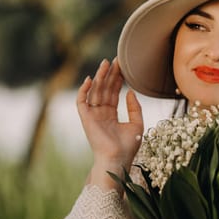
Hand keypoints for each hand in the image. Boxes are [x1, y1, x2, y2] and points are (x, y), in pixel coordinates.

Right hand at [76, 58, 143, 187]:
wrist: (118, 159)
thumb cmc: (128, 147)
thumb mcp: (137, 124)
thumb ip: (135, 108)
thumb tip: (130, 91)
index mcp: (111, 115)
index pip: (113, 93)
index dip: (117, 79)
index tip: (123, 66)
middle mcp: (100, 114)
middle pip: (104, 89)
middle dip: (109, 74)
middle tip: (116, 60)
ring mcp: (92, 116)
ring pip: (94, 92)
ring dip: (99, 77)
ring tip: (106, 63)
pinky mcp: (86, 118)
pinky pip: (81, 102)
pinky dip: (83, 90)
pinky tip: (89, 79)